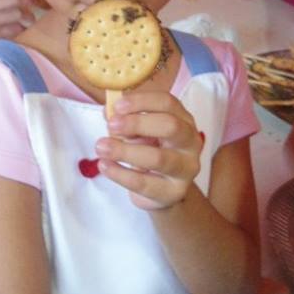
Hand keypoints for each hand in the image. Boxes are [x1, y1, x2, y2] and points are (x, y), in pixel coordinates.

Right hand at [0, 0, 32, 58]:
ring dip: (23, 30)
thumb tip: (27, 3)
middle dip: (27, 18)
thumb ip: (3, 7)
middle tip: (29, 22)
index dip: (26, 2)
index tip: (30, 7)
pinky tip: (15, 42)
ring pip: (19, 28)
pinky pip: (13, 40)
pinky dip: (17, 41)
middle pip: (19, 13)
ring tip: (21, 32)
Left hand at [95, 90, 201, 210]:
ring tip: (101, 147)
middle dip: (137, 123)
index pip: (168, 103)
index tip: (118, 105)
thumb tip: (108, 112)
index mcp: (184, 120)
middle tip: (111, 125)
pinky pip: (144, 183)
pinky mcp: (174, 192)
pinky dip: (120, 174)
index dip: (142, 101)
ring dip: (125, 151)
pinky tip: (104, 165)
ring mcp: (186, 168)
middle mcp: (191, 142)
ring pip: (159, 158)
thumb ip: (126, 120)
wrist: (162, 189)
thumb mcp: (139, 132)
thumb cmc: (150, 151)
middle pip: (170, 126)